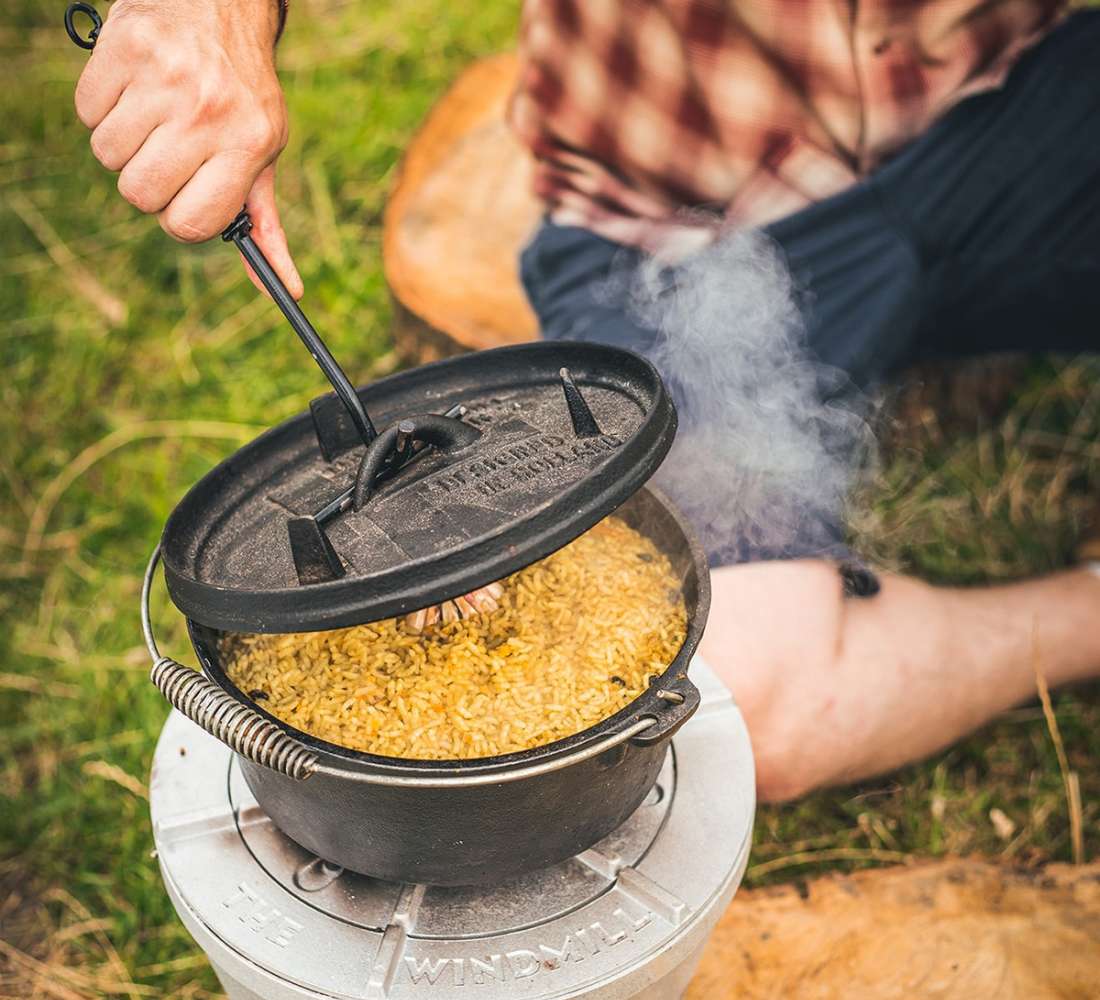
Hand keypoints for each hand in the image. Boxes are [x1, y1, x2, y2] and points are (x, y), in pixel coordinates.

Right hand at [74, 0, 302, 297]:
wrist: (220, 4)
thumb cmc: (241, 93)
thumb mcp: (263, 153)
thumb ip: (265, 222)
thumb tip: (286, 288)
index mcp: (249, 145)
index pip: (192, 224)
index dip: (180, 221)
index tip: (185, 201)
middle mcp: (209, 113)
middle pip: (140, 194)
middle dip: (149, 184)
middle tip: (170, 154)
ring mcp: (165, 80)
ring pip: (108, 156)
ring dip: (123, 145)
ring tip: (154, 116)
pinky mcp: (125, 50)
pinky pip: (87, 113)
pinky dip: (102, 108)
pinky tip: (134, 89)